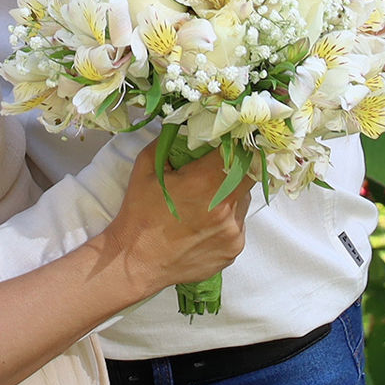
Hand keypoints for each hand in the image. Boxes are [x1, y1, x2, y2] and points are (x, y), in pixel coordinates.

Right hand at [100, 140, 252, 297]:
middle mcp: (225, 208)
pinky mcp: (233, 250)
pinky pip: (239, 224)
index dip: (238, 144)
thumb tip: (187, 123)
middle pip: (248, 176)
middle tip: (216, 170)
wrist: (135, 261)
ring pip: (243, 201)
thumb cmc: (140, 214)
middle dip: (236, 169)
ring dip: (230, 195)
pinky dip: (227, 218)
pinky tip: (204, 223)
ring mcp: (232, 232)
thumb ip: (168, 140)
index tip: (232, 141)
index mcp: (205, 183)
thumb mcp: (146, 168)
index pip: (241, 152)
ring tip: (204, 202)